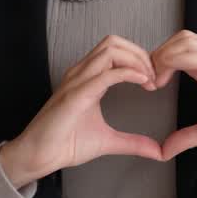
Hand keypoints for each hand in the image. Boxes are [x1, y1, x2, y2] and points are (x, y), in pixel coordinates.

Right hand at [0, 35, 163, 187]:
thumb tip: (157, 151)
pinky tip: (142, 82)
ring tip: (149, 78)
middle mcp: (81, 73)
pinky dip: (128, 73)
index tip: (153, 79)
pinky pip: (105, 74)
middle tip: (154, 75)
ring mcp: (77, 81)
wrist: (40, 155)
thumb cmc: (65, 143)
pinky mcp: (76, 94)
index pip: (115, 50)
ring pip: (110, 50)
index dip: (138, 58)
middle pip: (114, 42)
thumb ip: (132, 142)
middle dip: (139, 53)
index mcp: (87, 78)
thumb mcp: (108, 140)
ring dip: (135, 60)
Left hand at [152, 30, 196, 163]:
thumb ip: (187, 135)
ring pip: (187, 43)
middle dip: (159, 54)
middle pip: (183, 37)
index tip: (150, 80)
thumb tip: (164, 149)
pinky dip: (173, 65)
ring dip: (163, 58)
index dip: (162, 57)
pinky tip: (164, 83)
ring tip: (154, 81)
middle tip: (148, 79)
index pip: (185, 44)